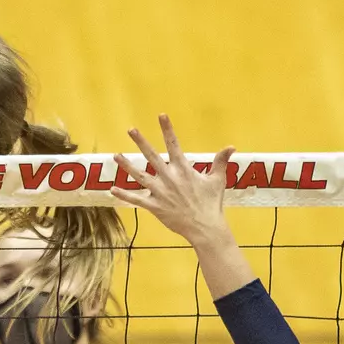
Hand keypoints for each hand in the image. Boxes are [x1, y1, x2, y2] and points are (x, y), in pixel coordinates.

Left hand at [110, 114, 234, 246]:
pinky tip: (112, 189)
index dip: (167, 129)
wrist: (206, 228)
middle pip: (152, 156)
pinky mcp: (155, 207)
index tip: (161, 115)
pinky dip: (124, 195)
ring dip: (127, 165)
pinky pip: (137, 200)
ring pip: (140, 176)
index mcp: (184, 170)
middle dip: (141, 142)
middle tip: (131, 129)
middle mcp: (170, 178)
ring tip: (116, 155)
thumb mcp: (217, 180)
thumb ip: (220, 161)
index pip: (174, 145)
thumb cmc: (211, 203)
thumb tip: (231, 146)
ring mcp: (160, 192)